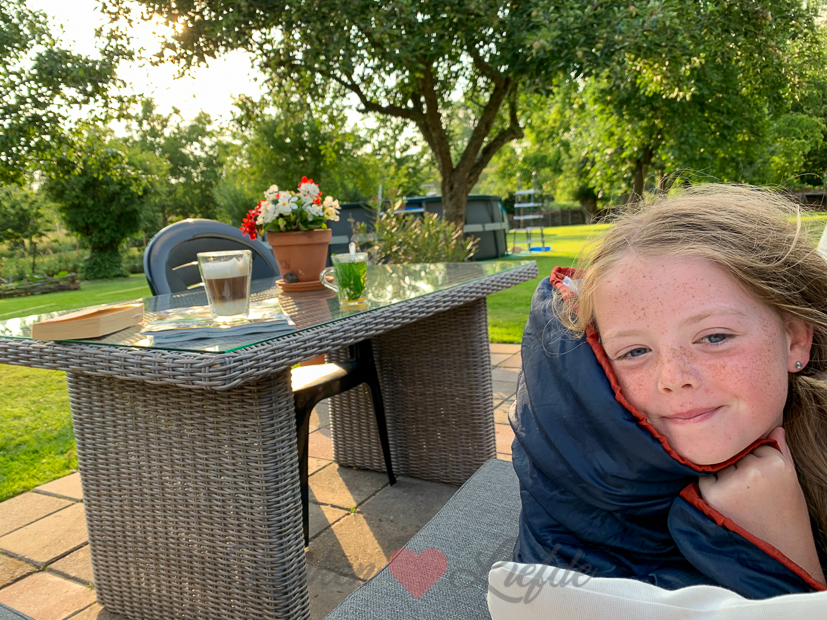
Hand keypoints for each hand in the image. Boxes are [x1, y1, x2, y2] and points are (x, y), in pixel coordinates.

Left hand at [698, 427, 824, 584]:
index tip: (758, 472)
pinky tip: (727, 502)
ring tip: (739, 496)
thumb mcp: (789, 478)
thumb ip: (779, 449)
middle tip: (747, 487)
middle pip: (733, 450)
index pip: (752, 441)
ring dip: (722, 472)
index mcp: (776, 462)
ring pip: (719, 462)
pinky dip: (710, 484)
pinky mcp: (714, 494)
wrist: (782, 554)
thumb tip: (773, 425)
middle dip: (736, 461)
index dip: (752, 454)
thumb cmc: (786, 514)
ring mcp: (733, 482)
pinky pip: (705, 477)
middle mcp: (754, 470)